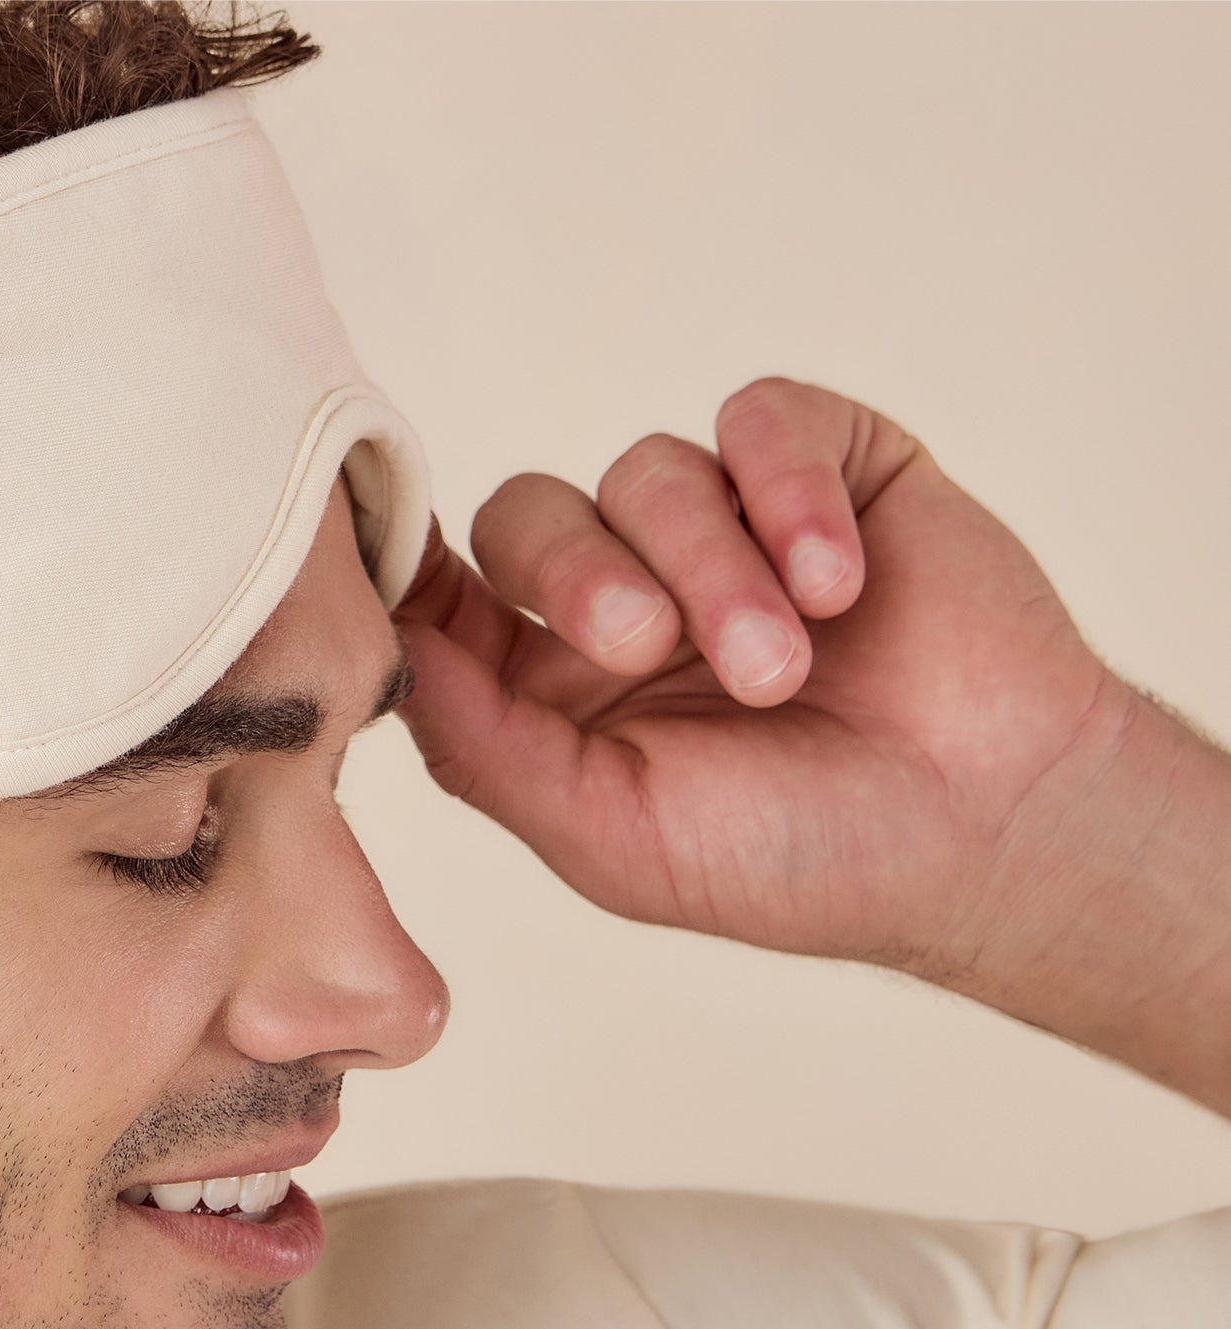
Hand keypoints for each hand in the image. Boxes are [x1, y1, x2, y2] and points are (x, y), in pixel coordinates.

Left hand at [394, 377, 1230, 1109]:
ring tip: (786, 663)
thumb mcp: (608, 834)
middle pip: (529, 517)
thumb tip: (383, 652)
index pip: (448, 596)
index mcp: (555, 687)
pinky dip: (786, 495)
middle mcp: (629, 594)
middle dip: (578, 573)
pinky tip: (839, 582)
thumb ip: (479, 746)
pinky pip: (759, 422)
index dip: (417, 574)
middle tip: (649, 645)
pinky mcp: (827, 468)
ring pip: (646, 471)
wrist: (994, 834)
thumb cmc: (805, 857)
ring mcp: (725, 528)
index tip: (400, 575)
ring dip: (712, 566)